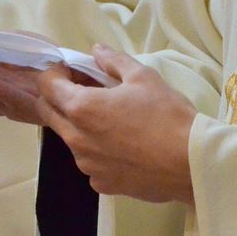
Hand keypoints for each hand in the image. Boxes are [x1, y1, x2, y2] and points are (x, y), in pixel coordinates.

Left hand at [37, 46, 197, 205]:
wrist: (190, 164)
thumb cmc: (167, 115)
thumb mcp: (143, 77)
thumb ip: (113, 61)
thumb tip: (96, 51)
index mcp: (82, 108)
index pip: (46, 86)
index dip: (56, 73)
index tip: (74, 71)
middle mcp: (76, 139)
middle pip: (48, 113)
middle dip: (58, 97)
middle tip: (86, 89)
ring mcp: (87, 165)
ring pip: (69, 138)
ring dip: (78, 124)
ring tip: (110, 118)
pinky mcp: (101, 184)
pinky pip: (89, 161)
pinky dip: (97, 149)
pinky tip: (123, 146)